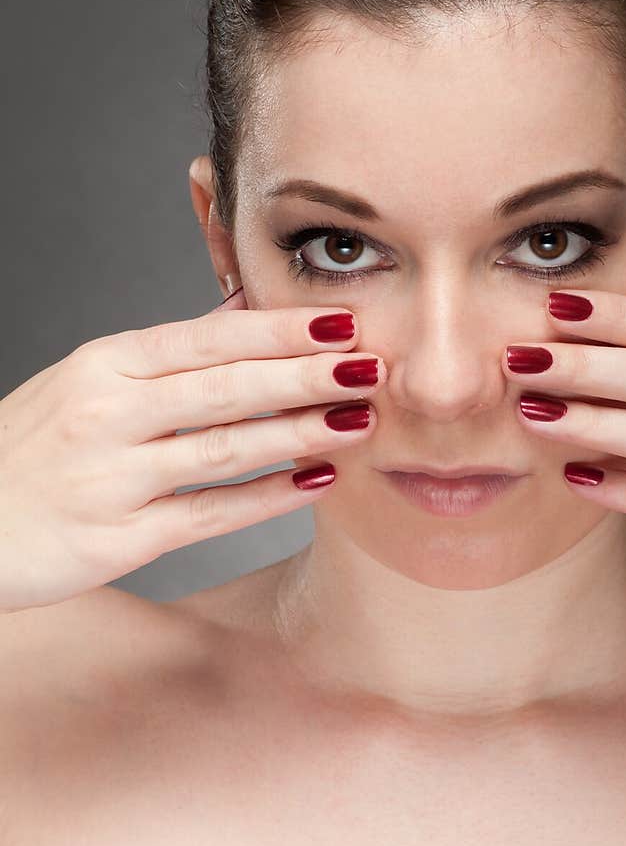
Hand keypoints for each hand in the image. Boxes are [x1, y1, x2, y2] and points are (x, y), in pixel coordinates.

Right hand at [0, 286, 384, 612]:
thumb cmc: (33, 448)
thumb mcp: (87, 379)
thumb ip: (167, 350)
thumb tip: (243, 308)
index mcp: (105, 362)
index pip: (208, 337)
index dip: (279, 329)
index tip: (341, 320)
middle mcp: (109, 411)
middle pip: (226, 386)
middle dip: (307, 374)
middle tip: (373, 366)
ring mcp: (112, 475)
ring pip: (225, 448)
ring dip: (300, 433)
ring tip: (360, 420)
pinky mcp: (117, 537)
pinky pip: (207, 513)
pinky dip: (266, 497)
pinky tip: (316, 484)